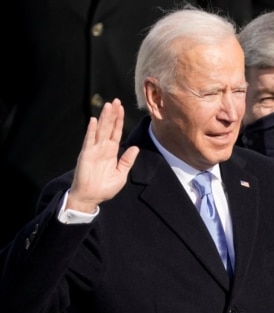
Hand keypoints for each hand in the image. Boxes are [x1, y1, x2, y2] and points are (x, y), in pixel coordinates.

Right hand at [68, 98, 138, 212]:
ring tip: (108, 105)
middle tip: (116, 101)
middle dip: (113, 115)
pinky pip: (89, 141)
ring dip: (104, 118)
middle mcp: (102, 148)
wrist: (91, 198)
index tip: (122, 108)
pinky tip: (94, 120)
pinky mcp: (86, 155)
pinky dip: (92, 130)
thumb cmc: (105, 188)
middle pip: (109, 128)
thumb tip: (135, 148)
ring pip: (100, 130)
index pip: (116, 132)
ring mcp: (94, 150)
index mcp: (111, 152)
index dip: (119, 121)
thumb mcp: (121, 174)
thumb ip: (127, 161)